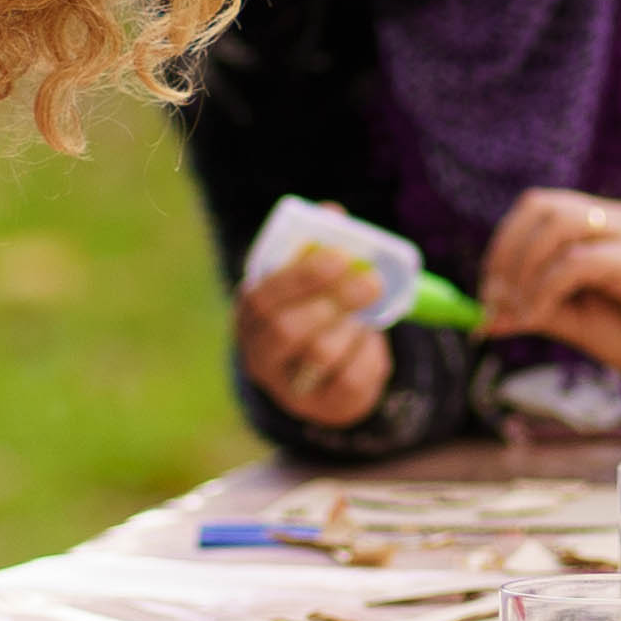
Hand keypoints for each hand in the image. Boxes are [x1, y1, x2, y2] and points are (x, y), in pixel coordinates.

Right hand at [234, 242, 395, 431]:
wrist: (327, 376)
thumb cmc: (314, 312)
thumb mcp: (310, 282)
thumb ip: (317, 247)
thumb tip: (332, 212)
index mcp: (249, 316)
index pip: (262, 296)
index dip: (300, 275)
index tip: (340, 256)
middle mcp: (259, 355)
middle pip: (287, 329)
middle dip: (333, 300)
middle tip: (371, 280)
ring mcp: (287, 389)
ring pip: (320, 354)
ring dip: (353, 325)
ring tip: (369, 308)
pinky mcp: (323, 409)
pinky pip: (350, 381)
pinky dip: (369, 353)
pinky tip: (369, 340)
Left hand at [477, 188, 620, 375]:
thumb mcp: (574, 322)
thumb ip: (534, 312)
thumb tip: (485, 320)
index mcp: (594, 223)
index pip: (536, 208)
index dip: (502, 245)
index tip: (485, 294)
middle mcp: (610, 218)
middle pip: (541, 205)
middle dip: (506, 251)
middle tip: (494, 298)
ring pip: (558, 224)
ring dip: (524, 269)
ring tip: (519, 312)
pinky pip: (578, 262)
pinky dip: (545, 288)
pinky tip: (538, 316)